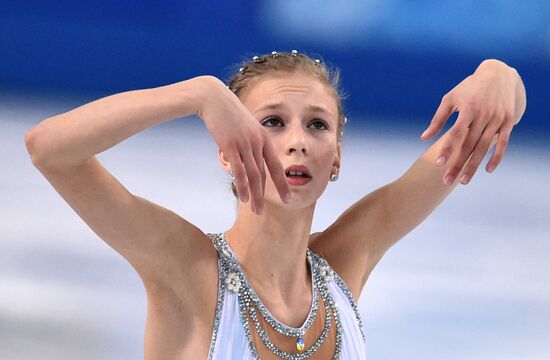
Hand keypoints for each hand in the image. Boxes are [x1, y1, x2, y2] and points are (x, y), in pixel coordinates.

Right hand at [195, 76, 290, 213]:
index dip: (282, 184)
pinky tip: (243, 197)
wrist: (214, 98)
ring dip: (254, 195)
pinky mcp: (231, 146)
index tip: (288, 198)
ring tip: (255, 209)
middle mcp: (258, 142)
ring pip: (253, 175)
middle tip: (263, 211)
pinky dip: (242, 185)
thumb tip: (250, 158)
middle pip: (264, 174)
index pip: (276, 166)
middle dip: (265, 195)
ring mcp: (245, 144)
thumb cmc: (229, 113)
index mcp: (264, 138)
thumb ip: (251, 142)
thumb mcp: (246, 127)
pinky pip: (239, 170)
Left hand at [420, 60, 522, 184]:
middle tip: (447, 181)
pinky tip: (487, 170)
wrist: (498, 74)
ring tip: (463, 181)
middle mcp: (484, 115)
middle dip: (458, 164)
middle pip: (469, 145)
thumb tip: (424, 138)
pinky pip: (503, 143)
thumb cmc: (468, 88)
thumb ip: (438, 120)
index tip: (438, 163)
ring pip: (484, 148)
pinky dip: (496, 157)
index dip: (448, 148)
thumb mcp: (450, 99)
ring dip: (474, 166)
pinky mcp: (508, 122)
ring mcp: (497, 119)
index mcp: (468, 109)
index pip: (456, 133)